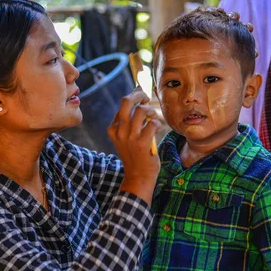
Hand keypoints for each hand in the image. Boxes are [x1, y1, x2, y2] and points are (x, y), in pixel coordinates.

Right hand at [108, 88, 161, 204]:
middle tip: (147, 97)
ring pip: (141, 110)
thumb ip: (130, 121)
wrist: (138, 177)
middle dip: (139, 94)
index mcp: (113, 129)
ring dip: (151, 110)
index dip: (134, 97)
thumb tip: (139, 98)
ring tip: (153, 116)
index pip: (123, 105)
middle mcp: (119, 131)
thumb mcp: (126, 138)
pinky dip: (157, 123)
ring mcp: (130, 137)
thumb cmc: (135, 155)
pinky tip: (157, 129)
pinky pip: (152, 123)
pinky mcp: (142, 143)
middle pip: (127, 101)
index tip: (142, 97)